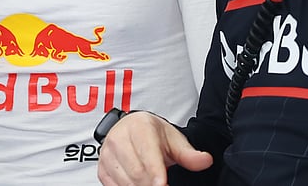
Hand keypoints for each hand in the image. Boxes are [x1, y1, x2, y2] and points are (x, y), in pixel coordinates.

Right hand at [97, 111, 212, 185]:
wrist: (130, 129)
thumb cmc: (151, 134)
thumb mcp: (173, 139)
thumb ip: (189, 153)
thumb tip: (205, 160)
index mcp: (139, 127)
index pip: (147, 156)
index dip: (156, 174)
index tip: (162, 184)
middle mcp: (119, 138)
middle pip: (137, 173)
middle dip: (151, 185)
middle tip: (164, 184)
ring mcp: (107, 154)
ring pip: (125, 182)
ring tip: (153, 183)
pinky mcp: (102, 168)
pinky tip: (140, 184)